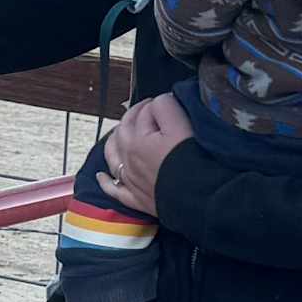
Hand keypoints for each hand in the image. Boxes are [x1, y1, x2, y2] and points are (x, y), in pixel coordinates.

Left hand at [99, 91, 192, 217]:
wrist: (199, 198)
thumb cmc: (191, 161)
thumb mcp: (181, 125)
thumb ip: (165, 108)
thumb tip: (158, 101)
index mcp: (137, 140)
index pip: (142, 113)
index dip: (155, 104)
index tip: (166, 102)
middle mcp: (128, 159)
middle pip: (123, 131)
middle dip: (133, 117)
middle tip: (148, 110)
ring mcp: (130, 180)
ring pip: (113, 157)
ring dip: (115, 142)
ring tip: (120, 133)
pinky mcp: (136, 200)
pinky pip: (114, 190)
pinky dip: (106, 181)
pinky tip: (102, 176)